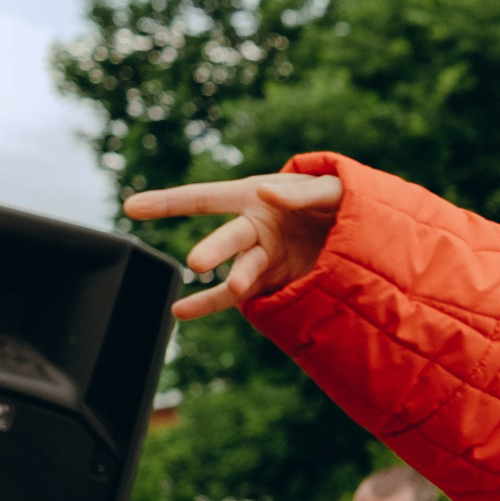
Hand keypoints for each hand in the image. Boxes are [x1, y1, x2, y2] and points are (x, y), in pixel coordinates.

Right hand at [125, 172, 345, 320]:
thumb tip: (265, 194)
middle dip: (214, 250)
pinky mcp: (279, 282)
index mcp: (257, 197)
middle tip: (199, 262)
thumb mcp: (331, 188)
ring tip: (203, 300)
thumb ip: (302, 192)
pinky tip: (185, 312)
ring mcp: (265, 258)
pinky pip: (247, 297)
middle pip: (228, 239)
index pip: (206, 198)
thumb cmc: (343, 199)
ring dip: (227, 285)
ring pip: (237, 273)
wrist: (367, 231)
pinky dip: (219, 305)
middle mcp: (255, 229)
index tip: (132, 207)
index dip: (170, 202)